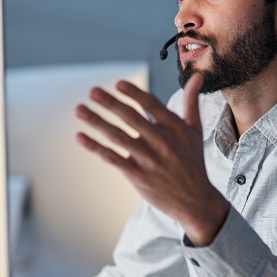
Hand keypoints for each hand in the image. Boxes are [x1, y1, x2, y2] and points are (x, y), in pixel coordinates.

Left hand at [75, 73, 228, 245]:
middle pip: (131, 118)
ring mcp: (149, 160)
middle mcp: (162, 142)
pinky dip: (95, 147)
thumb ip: (191, 102)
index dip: (134, 93)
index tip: (118, 83)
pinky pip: (112, 158)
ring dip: (96, 122)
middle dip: (110, 103)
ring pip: (118, 137)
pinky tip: (80, 137)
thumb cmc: (192, 162)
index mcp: (176, 128)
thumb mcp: (194, 130)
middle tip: (92, 91)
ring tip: (79, 109)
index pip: (152, 105)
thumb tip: (197, 75)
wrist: (195, 201)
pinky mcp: (137, 176)